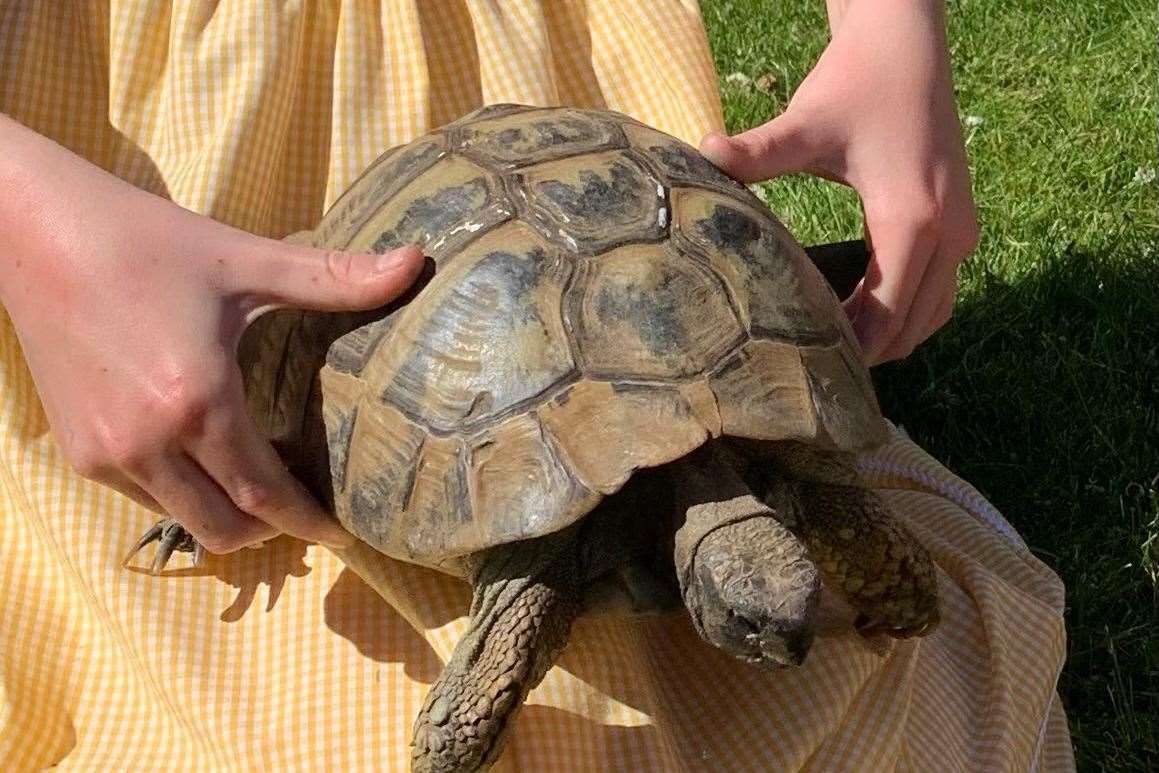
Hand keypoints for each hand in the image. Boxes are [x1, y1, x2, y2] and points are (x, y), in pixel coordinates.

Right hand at [0, 115, 423, 553]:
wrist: (33, 232)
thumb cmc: (146, 243)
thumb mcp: (245, 261)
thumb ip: (334, 277)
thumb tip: (417, 262)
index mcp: (197, 402)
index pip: (264, 494)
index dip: (306, 522)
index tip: (341, 533)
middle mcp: (146, 443)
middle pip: (224, 529)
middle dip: (270, 530)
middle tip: (303, 506)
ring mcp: (104, 454)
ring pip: (181, 520)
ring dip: (223, 514)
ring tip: (256, 479)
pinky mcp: (76, 451)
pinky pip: (143, 498)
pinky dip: (180, 494)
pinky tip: (202, 455)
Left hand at [700, 0, 978, 363]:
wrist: (906, 45)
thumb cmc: (857, 83)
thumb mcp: (806, 123)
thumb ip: (758, 152)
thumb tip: (701, 154)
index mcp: (912, 221)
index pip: (885, 314)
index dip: (849, 348)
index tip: (806, 369)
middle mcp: (950, 234)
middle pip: (913, 326)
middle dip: (869, 353)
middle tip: (811, 371)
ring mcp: (963, 231)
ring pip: (933, 314)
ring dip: (891, 337)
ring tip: (834, 351)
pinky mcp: (960, 223)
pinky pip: (939, 290)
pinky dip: (906, 313)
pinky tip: (859, 315)